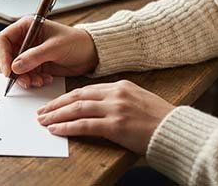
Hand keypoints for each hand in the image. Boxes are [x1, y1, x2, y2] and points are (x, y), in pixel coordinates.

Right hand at [0, 16, 97, 88]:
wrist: (91, 54)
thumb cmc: (76, 42)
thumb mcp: (55, 47)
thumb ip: (34, 56)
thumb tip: (15, 66)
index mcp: (27, 27)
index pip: (4, 39)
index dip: (3, 54)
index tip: (9, 70)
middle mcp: (25, 39)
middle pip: (7, 56)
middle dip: (14, 70)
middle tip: (24, 81)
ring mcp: (30, 53)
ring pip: (16, 69)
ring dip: (24, 78)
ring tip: (38, 81)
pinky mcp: (36, 65)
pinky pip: (26, 75)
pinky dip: (33, 80)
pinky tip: (45, 80)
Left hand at [37, 80, 174, 153]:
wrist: (177, 132)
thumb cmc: (158, 120)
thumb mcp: (137, 101)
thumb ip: (115, 100)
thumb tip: (92, 108)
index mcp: (120, 86)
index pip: (85, 89)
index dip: (66, 97)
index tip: (53, 103)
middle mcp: (116, 94)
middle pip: (77, 96)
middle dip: (56, 105)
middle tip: (41, 112)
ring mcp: (115, 109)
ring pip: (77, 109)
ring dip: (56, 115)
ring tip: (43, 121)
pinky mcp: (116, 126)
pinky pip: (84, 125)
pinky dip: (67, 127)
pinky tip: (56, 130)